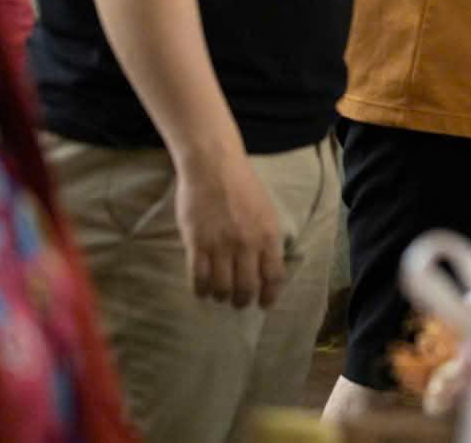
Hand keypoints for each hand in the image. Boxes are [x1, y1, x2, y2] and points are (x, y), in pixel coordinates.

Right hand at [175, 149, 286, 309]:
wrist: (214, 166)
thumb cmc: (242, 185)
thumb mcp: (266, 210)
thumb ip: (267, 237)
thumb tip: (267, 264)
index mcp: (268, 235)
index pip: (273, 276)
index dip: (269, 295)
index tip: (265, 304)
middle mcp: (246, 244)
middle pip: (247, 287)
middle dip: (243, 301)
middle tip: (238, 302)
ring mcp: (220, 245)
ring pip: (221, 287)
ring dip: (221, 296)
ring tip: (219, 295)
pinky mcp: (197, 244)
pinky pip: (198, 277)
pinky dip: (200, 289)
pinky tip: (202, 290)